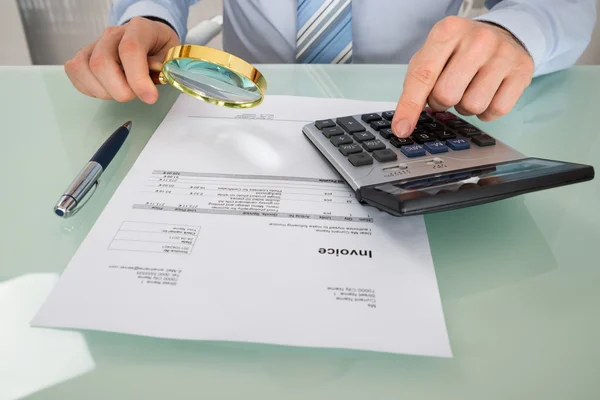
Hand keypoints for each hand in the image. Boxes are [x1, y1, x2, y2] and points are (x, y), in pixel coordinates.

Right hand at [64, 17, 179, 103]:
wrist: (149, 40)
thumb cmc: (160, 49)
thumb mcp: (171, 56)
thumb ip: (164, 67)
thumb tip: (150, 78)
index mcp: (139, 28)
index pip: (130, 50)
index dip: (138, 79)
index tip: (149, 97)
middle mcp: (113, 34)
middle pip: (102, 63)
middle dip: (120, 90)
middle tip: (136, 96)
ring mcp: (94, 44)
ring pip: (84, 69)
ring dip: (105, 91)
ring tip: (123, 91)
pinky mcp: (83, 56)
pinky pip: (76, 73)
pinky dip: (91, 89)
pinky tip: (109, 89)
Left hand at [392, 17, 533, 137]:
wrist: (502, 35)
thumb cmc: (458, 51)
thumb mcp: (431, 56)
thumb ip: (415, 85)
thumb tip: (403, 125)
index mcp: (448, 31)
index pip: (423, 75)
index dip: (409, 107)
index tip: (402, 129)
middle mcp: (478, 39)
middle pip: (447, 95)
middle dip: (441, 102)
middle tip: (448, 90)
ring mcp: (503, 54)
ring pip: (473, 105)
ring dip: (465, 107)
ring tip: (468, 89)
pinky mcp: (522, 70)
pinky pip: (496, 110)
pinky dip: (486, 112)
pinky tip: (486, 94)